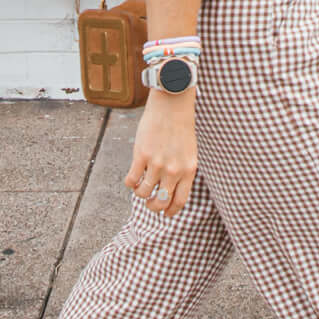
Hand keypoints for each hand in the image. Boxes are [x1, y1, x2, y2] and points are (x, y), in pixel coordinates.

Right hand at [126, 89, 196, 216]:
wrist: (173, 104)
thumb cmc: (181, 127)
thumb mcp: (188, 152)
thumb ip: (182, 171)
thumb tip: (169, 191)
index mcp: (189, 171)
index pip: (180, 202)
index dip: (170, 212)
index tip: (165, 214)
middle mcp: (174, 171)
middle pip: (161, 202)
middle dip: (153, 207)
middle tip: (149, 202)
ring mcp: (157, 164)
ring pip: (143, 193)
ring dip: (140, 193)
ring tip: (140, 186)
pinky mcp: (141, 155)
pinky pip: (131, 180)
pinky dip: (129, 183)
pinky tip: (131, 177)